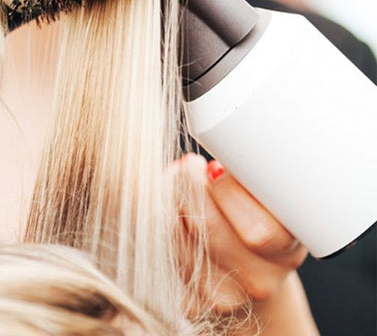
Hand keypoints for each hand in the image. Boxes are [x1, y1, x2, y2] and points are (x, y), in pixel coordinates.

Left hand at [175, 153, 316, 333]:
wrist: (251, 274)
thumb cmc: (258, 222)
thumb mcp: (269, 198)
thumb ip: (252, 177)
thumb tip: (219, 148)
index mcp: (286, 250)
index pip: (259, 230)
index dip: (230, 193)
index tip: (214, 168)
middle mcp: (260, 281)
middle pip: (211, 231)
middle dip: (191, 188)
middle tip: (187, 166)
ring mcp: (225, 297)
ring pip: (181, 238)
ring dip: (172, 202)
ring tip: (178, 182)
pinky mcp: (193, 303)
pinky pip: (166, 254)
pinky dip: (164, 225)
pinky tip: (174, 212)